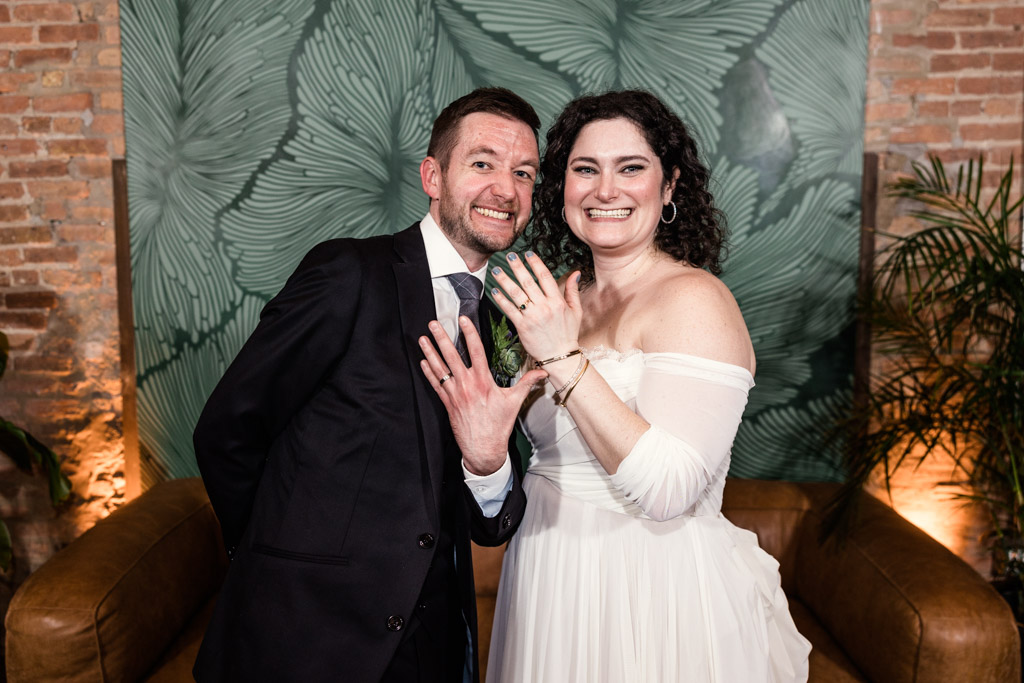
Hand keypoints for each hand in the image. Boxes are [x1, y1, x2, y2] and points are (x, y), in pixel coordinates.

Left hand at [419, 316, 547, 475]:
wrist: (484, 448)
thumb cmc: (499, 425)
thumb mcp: (515, 402)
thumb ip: (527, 383)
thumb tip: (543, 372)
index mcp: (483, 381)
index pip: (476, 351)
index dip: (469, 334)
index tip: (463, 320)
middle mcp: (467, 385)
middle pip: (452, 356)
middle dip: (442, 338)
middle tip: (433, 323)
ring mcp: (455, 394)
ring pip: (440, 368)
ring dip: (430, 352)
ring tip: (423, 338)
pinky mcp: (447, 403)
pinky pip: (435, 384)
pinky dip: (429, 372)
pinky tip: (423, 361)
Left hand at [491, 251, 582, 361]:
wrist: (560, 356)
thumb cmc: (568, 334)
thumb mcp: (576, 311)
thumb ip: (573, 291)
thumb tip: (575, 273)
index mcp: (557, 302)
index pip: (545, 277)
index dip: (535, 263)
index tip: (528, 254)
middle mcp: (544, 307)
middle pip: (528, 282)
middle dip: (517, 267)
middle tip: (509, 256)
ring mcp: (532, 317)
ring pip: (516, 294)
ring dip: (505, 280)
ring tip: (496, 270)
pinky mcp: (522, 327)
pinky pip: (509, 310)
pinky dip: (501, 299)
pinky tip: (494, 290)